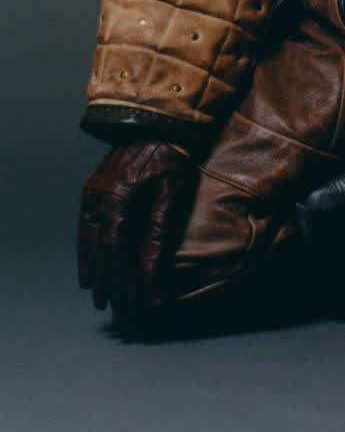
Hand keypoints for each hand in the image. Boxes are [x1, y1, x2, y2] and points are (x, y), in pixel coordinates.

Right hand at [77, 139, 199, 329]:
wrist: (158, 118)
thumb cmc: (172, 152)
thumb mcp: (172, 191)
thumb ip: (158, 232)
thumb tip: (150, 273)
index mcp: (116, 198)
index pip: (117, 251)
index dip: (125, 281)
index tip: (136, 305)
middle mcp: (96, 198)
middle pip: (100, 252)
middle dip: (112, 285)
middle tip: (122, 313)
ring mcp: (92, 193)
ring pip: (88, 243)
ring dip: (96, 274)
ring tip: (102, 300)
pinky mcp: (94, 191)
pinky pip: (86, 229)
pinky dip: (88, 254)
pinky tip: (91, 272)